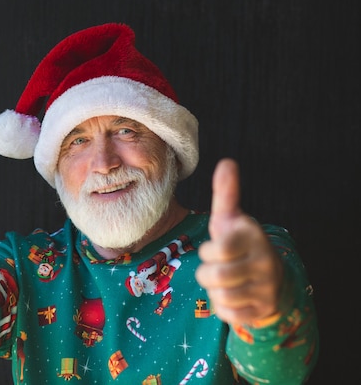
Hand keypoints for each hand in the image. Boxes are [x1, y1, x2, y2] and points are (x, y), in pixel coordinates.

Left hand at [195, 159, 282, 325]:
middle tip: (217, 268)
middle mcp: (264, 261)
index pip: (217, 249)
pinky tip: (234, 296)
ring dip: (215, 291)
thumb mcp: (230, 218)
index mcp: (252, 237)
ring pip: (220, 297)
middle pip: (213, 276)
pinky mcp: (264, 309)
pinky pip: (229, 315)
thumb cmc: (239, 243)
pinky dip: (225, 308)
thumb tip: (226, 162)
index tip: (217, 248)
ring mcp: (266, 287)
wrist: (271, 276)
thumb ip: (226, 194)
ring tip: (225, 281)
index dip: (209, 251)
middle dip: (206, 273)